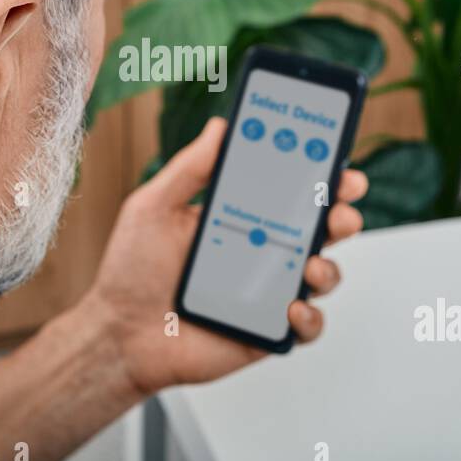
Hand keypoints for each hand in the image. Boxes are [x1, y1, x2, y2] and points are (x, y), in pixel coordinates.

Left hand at [82, 116, 367, 396]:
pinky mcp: (265, 331)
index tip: (335, 160)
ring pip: (321, 275)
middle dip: (340, 215)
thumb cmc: (132, 270)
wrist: (119, 333)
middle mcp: (260, 251)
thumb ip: (190, 168)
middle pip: (318, 230)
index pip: (290, 190)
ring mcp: (267, 292)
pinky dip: (309, 318)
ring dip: (328, 267)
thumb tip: (221, 126)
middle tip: (339, 210)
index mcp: (240, 217)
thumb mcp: (154, 207)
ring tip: (311, 265)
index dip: (320, 175)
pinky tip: (291, 308)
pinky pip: (305, 327)